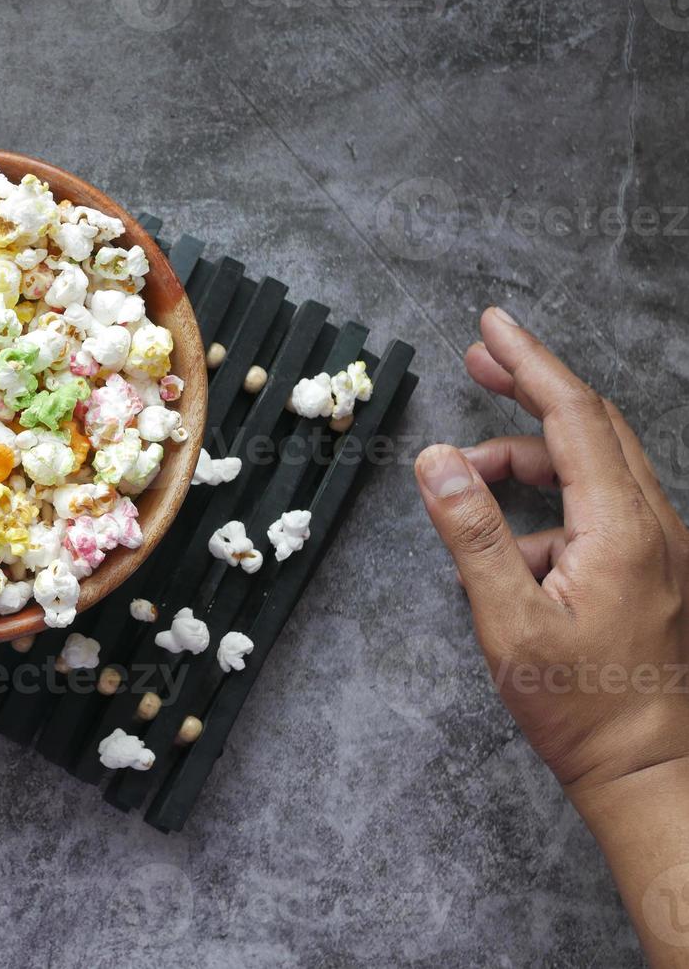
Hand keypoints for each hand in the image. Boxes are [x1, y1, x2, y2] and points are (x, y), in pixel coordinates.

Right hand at [416, 307, 688, 963]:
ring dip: (529, 458)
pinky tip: (511, 558)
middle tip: (476, 360)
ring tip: (464, 479)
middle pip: (592, 425)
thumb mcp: (507, 622)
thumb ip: (471, 534)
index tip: (492, 325)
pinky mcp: (656, 571)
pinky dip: (549, 509)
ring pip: (594, 468)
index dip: (530, 363)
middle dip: (532, 386)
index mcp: (622, 528)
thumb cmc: (581, 709)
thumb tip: (437, 461)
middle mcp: (656, 525)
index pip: (574, 417)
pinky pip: (599, 511)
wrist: (651, 773)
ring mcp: (662, 548)